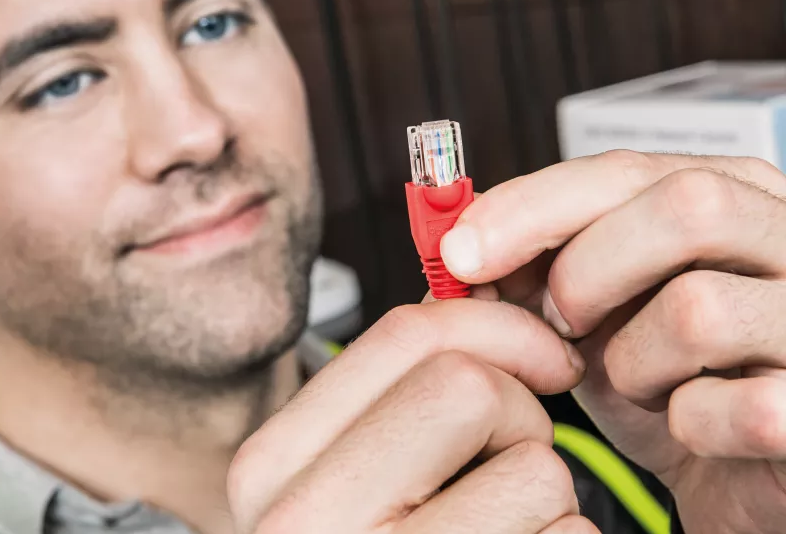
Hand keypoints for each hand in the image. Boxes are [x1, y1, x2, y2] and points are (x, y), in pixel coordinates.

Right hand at [227, 293, 594, 532]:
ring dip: (546, 499)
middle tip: (513, 461)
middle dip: (520, 415)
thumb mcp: (357, 469)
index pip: (404, 338)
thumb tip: (491, 305)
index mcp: (269, 469)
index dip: (494, 327)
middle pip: (470, 387)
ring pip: (534, 468)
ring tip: (503, 533)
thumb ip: (403, 386)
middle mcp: (303, 524)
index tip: (542, 355)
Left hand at [440, 151, 785, 532]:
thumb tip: (455, 250)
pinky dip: (685, 425)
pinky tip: (687, 424)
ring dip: (632, 361)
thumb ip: (534, 267)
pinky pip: (737, 408)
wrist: (734, 462)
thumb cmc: (663, 373)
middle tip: (558, 323)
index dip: (534, 206)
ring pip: (699, 308)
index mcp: (734, 194)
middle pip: (686, 206)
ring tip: (636, 381)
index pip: (628, 170)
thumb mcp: (592, 307)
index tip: (461, 250)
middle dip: (588, 271)